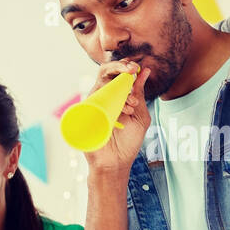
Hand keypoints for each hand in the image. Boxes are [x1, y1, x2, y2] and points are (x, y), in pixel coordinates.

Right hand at [83, 60, 152, 188]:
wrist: (115, 164)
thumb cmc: (128, 142)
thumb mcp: (140, 115)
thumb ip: (140, 94)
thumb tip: (144, 71)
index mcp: (116, 97)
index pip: (117, 73)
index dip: (126, 66)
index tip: (138, 68)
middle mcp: (102, 99)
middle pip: (105, 72)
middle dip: (119, 66)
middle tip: (131, 69)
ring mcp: (92, 107)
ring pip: (100, 85)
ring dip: (119, 90)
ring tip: (132, 106)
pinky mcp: (84, 116)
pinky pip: (93, 100)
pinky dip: (110, 102)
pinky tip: (123, 112)